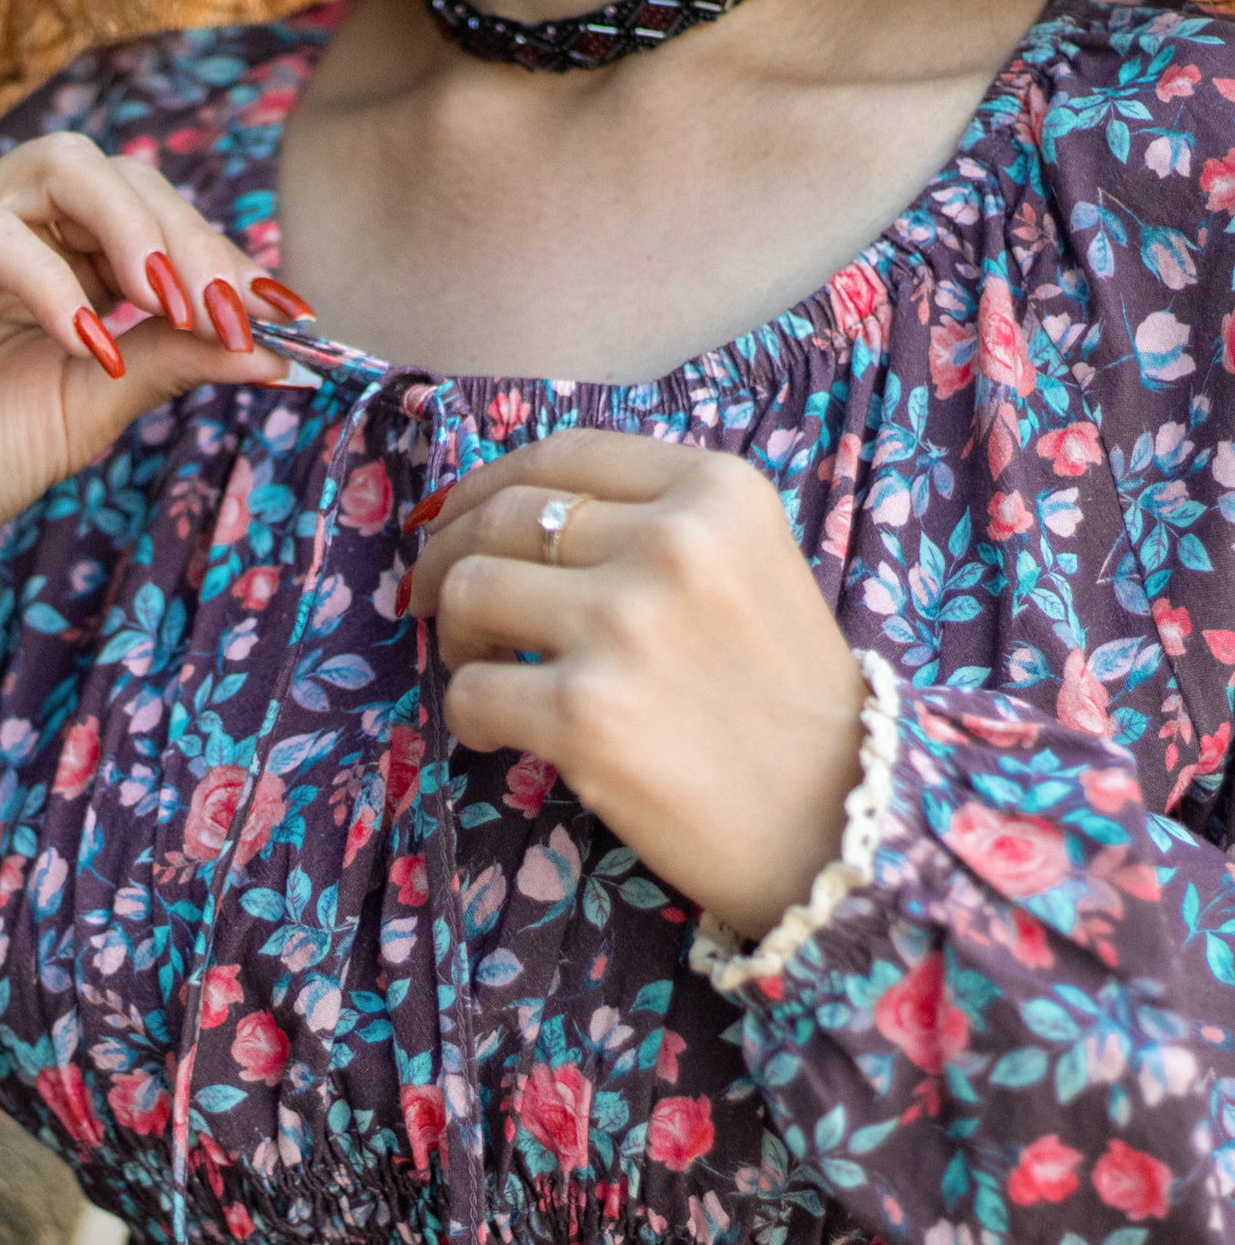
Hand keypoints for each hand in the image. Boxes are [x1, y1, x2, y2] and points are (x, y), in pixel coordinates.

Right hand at [0, 132, 317, 616]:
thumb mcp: (97, 406)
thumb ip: (176, 362)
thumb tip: (284, 349)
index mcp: (65, 258)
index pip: (157, 218)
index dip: (223, 258)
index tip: (285, 316)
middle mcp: (14, 226)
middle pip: (119, 175)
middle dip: (189, 239)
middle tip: (231, 311)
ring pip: (59, 167)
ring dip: (133, 228)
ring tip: (172, 303)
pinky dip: (47, 280)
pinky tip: (89, 341)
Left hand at [401, 429, 869, 939]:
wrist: (841, 822)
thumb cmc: (786, 700)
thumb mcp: (747, 564)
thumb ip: (649, 523)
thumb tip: (498, 510)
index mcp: (717, 490)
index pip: (560, 455)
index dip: (485, 485)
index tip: (456, 521)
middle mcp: (673, 542)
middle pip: (500, 518)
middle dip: (447, 557)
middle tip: (435, 602)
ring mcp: (626, 625)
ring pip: (470, 590)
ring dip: (455, 634)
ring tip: (482, 669)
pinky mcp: (586, 713)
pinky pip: (469, 691)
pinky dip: (465, 715)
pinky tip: (497, 735)